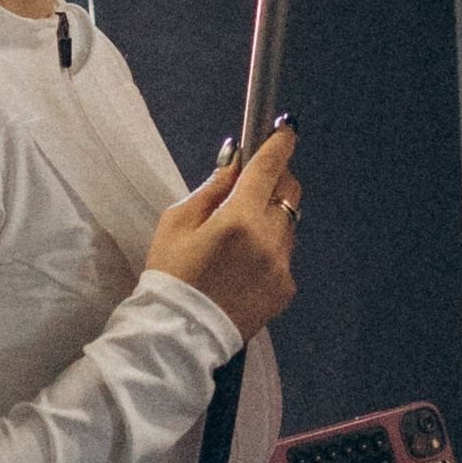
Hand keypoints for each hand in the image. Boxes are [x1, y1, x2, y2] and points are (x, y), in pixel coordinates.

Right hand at [145, 124, 300, 342]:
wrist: (180, 333)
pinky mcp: (286, 289)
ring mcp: (282, 266)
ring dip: (271, 215)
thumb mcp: (178, 221)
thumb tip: (236, 159)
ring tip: (239, 232)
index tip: (286, 129)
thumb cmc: (171, 273)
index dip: (280, 144)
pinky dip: (270, 248)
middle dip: (277, 178)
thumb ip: (213, 187)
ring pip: (289, 223)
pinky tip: (243, 264)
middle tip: (255, 181)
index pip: (269, 168)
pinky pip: (285, 255)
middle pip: (290, 191)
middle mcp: (269, 240)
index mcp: (239, 218)